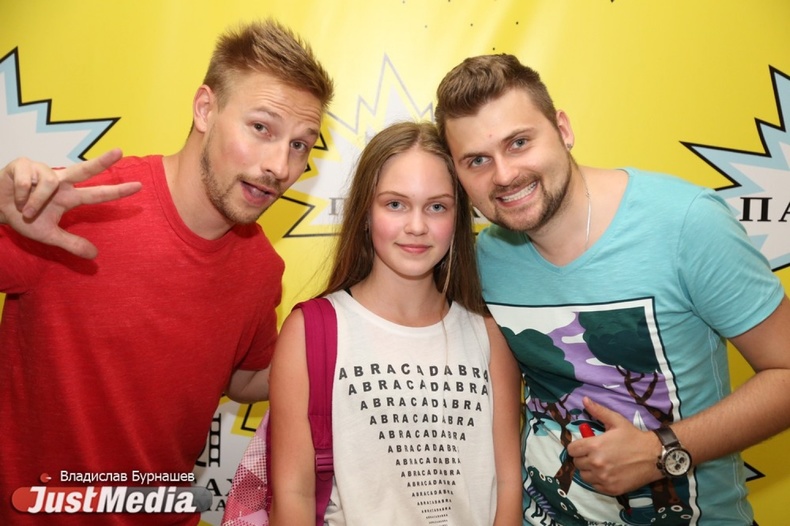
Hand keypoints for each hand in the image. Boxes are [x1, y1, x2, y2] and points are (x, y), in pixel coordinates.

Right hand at [0, 149, 141, 258]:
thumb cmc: (24, 218)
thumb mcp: (48, 235)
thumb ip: (71, 244)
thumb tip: (95, 256)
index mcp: (69, 196)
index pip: (97, 194)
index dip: (117, 191)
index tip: (139, 187)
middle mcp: (60, 180)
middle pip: (84, 169)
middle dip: (101, 161)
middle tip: (120, 151)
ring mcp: (42, 170)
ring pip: (49, 183)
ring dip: (35, 202)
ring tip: (25, 209)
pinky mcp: (23, 164)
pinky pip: (28, 180)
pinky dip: (21, 193)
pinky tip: (15, 194)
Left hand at [566, 397, 661, 495]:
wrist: (654, 456)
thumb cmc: (634, 437)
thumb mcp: (616, 421)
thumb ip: (598, 411)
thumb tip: (584, 399)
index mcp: (595, 446)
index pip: (572, 450)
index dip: (577, 446)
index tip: (584, 446)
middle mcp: (596, 463)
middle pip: (577, 463)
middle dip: (583, 457)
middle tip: (594, 454)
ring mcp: (604, 478)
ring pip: (584, 476)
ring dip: (589, 470)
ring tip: (600, 463)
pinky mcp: (611, 489)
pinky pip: (595, 486)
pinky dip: (598, 480)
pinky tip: (607, 473)